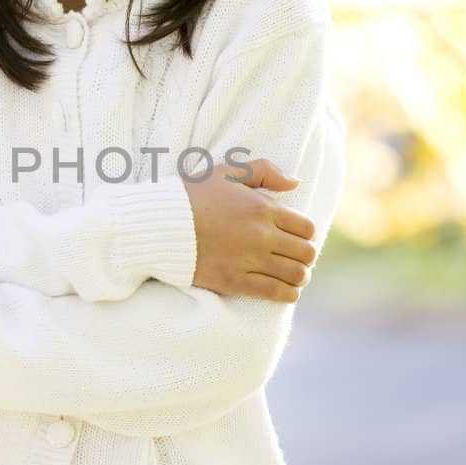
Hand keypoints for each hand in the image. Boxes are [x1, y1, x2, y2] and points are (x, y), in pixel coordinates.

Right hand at [184, 158, 316, 301]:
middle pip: (306, 253)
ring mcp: (249, 260)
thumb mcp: (226, 171)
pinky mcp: (235, 281)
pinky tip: (284, 290)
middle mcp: (261, 236)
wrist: (159, 225)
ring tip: (291, 274)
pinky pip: (276, 293)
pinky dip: (287, 294)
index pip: (306, 228)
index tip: (294, 236)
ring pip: (296, 275)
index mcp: (262, 208)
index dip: (304, 233)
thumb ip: (264, 170)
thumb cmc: (191, 195)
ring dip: (298, 276)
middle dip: (304, 255)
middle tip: (294, 257)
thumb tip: (295, 183)